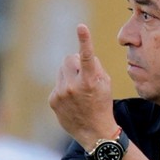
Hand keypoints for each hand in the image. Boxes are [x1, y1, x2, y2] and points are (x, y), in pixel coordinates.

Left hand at [48, 24, 116, 147]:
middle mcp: (74, 86)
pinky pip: (57, 84)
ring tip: (78, 91)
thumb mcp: (106, 84)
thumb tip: (81, 56)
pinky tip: (72, 100)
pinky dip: (64, 88)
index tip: (81, 27)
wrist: (95, 133)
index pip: (86, 56)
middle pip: (68, 59)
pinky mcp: (53, 99)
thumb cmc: (102, 105)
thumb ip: (94, 66)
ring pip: (61, 70)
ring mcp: (61, 93)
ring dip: (69, 75)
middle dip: (75, 63)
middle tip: (84, 76)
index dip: (84, 40)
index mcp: (91, 81)